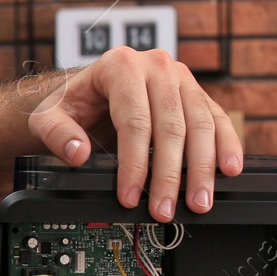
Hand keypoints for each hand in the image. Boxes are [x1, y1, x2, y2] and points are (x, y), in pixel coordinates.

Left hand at [27, 48, 242, 221]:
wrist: (85, 90)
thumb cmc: (70, 104)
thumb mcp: (47, 116)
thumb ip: (56, 134)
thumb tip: (77, 152)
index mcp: (120, 65)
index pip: (134, 121)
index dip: (134, 163)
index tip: (131, 196)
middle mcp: (156, 66)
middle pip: (171, 126)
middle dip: (170, 174)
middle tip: (166, 209)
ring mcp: (180, 78)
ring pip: (200, 124)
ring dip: (202, 168)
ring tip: (200, 202)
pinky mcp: (195, 93)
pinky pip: (217, 119)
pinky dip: (226, 145)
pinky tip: (229, 170)